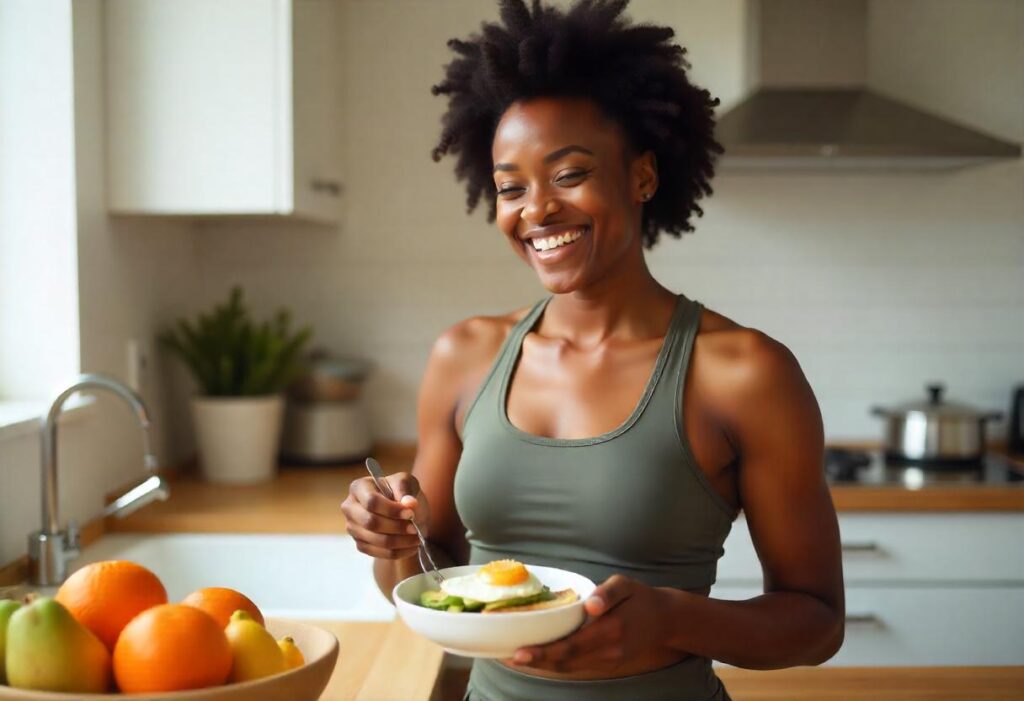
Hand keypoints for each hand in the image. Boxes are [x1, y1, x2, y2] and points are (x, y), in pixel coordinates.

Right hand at [341, 472, 430, 559]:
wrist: (402, 508)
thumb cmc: (401, 491)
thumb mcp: (406, 482)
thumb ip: (406, 489)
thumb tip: (409, 503)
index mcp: (358, 487)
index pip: (371, 501)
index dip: (392, 510)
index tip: (410, 513)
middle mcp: (350, 508)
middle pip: (370, 522)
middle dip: (396, 527)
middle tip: (415, 529)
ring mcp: (353, 528)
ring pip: (375, 540)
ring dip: (400, 541)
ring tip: (417, 538)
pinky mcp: (360, 544)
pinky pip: (378, 553)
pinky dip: (398, 551)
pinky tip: (411, 546)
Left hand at [509, 575, 672, 673]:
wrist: (665, 619)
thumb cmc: (639, 597)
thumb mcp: (625, 584)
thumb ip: (608, 593)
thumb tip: (590, 605)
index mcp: (611, 629)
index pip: (571, 644)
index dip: (543, 651)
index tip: (519, 651)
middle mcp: (609, 650)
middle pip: (566, 660)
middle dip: (535, 661)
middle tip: (507, 657)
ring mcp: (609, 660)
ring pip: (570, 667)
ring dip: (542, 665)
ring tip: (516, 658)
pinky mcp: (608, 663)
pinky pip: (577, 666)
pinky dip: (556, 664)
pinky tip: (539, 657)